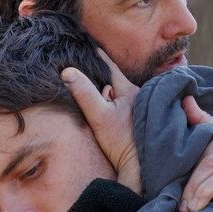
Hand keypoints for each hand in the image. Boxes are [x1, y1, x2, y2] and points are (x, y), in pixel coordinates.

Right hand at [62, 50, 141, 192]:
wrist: (141, 166)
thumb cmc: (122, 142)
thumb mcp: (99, 116)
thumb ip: (85, 93)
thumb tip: (68, 71)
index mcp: (130, 90)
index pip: (111, 67)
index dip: (98, 56)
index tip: (89, 45)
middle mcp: (140, 95)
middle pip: (117, 80)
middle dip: (104, 76)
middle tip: (90, 69)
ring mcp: (143, 107)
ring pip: (122, 93)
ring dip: (112, 92)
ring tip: (100, 92)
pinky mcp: (144, 120)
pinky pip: (128, 104)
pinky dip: (118, 103)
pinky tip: (112, 109)